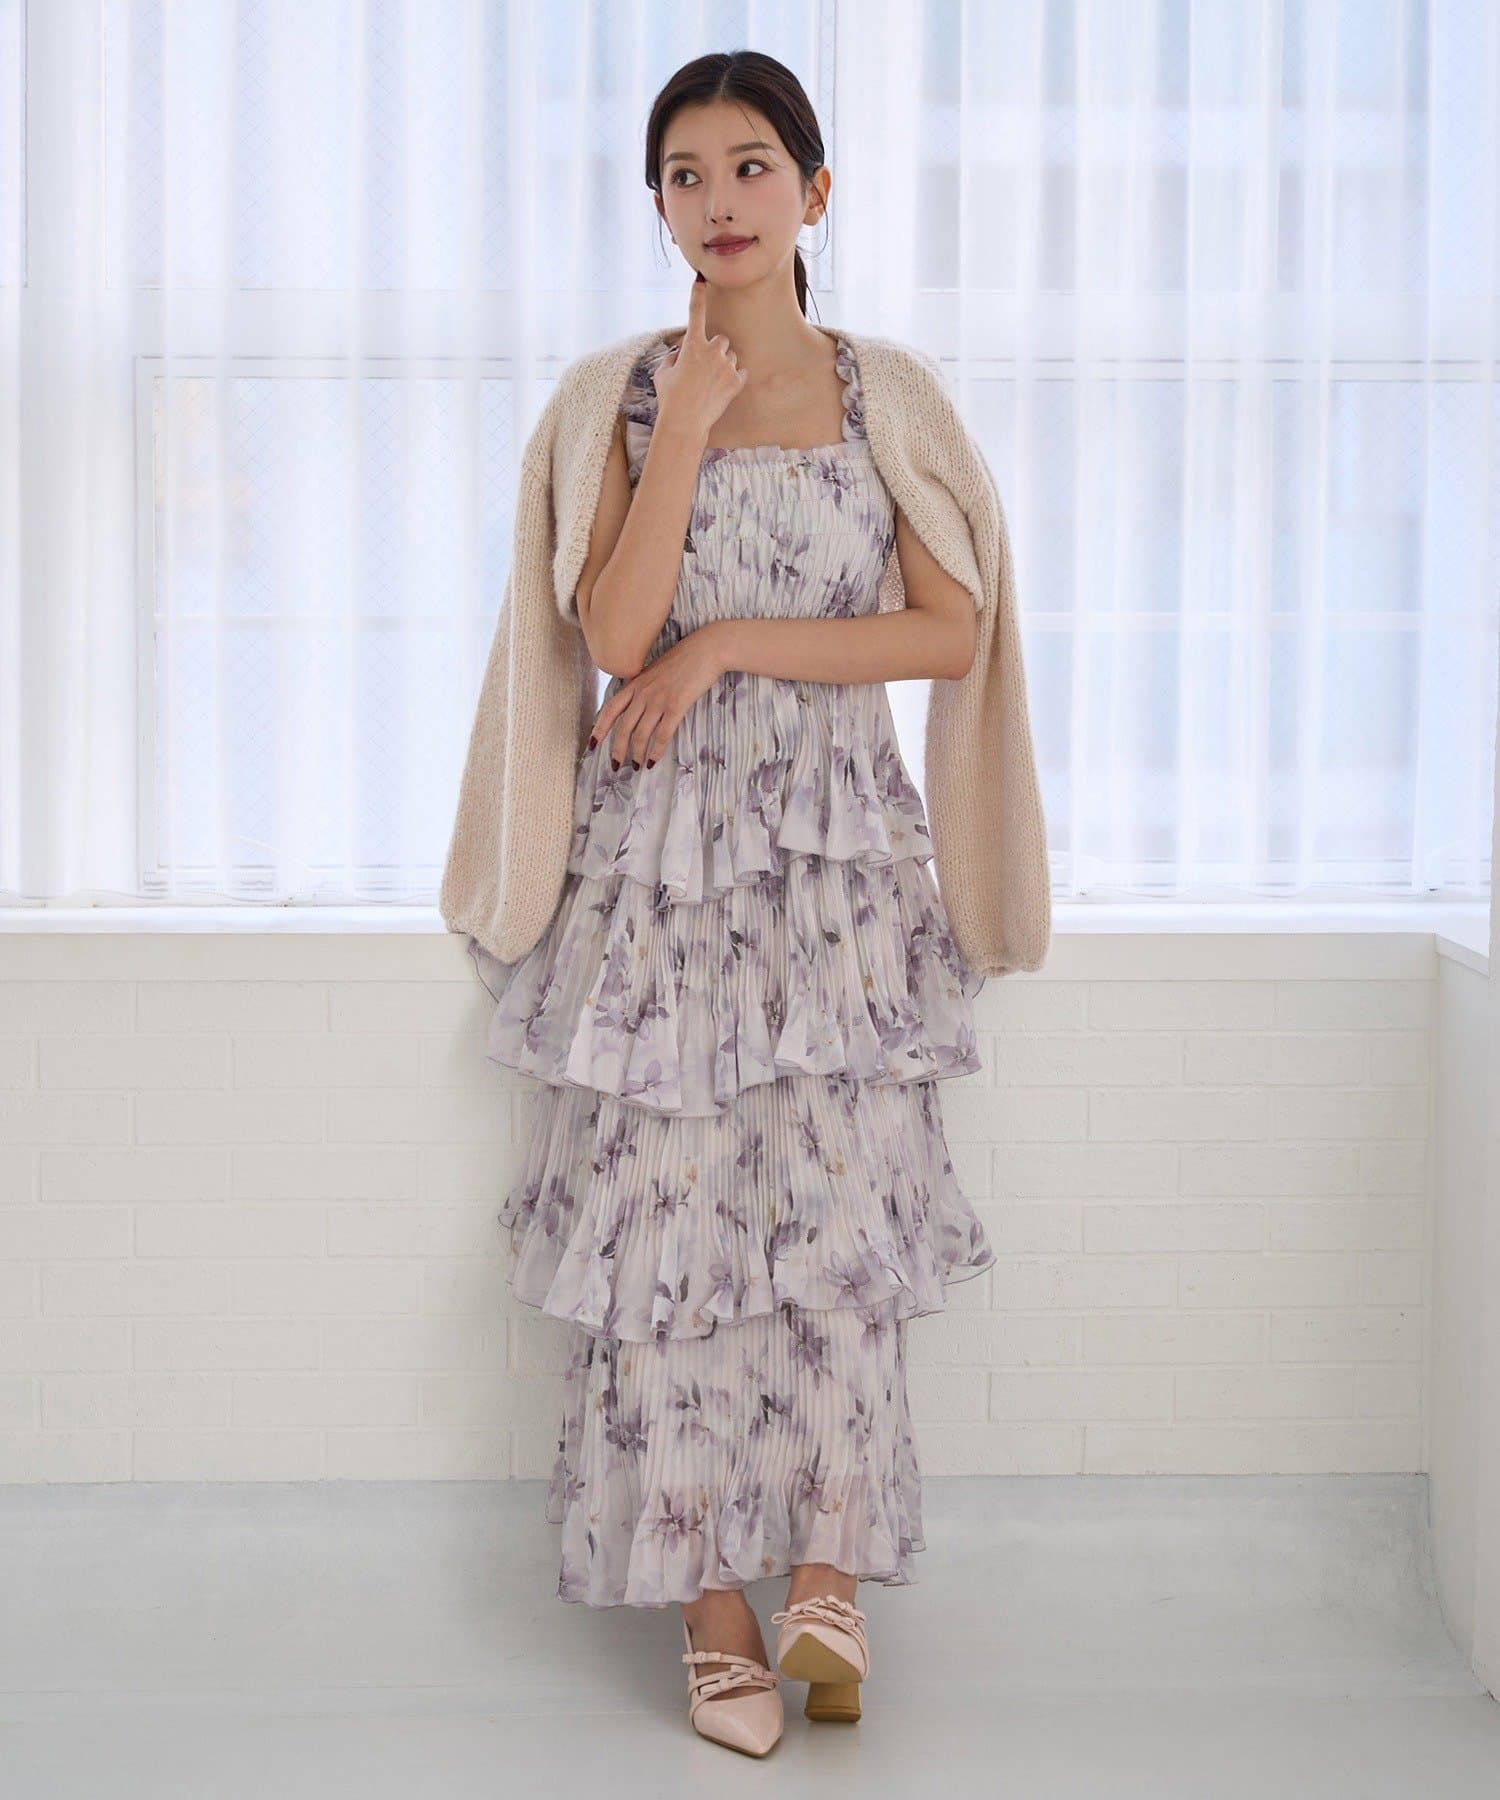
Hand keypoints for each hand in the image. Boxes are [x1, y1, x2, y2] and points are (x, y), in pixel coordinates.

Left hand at [586, 623, 729, 768]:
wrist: (706, 649)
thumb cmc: (684, 659)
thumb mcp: (655, 670)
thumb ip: (644, 686)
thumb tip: (637, 703)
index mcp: (635, 684)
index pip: (610, 709)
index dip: (599, 729)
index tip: (591, 745)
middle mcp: (643, 693)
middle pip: (623, 727)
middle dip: (617, 750)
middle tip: (615, 766)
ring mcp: (659, 699)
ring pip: (641, 734)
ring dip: (637, 754)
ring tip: (637, 766)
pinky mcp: (676, 706)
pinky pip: (662, 734)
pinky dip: (656, 750)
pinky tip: (654, 760)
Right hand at [650, 272, 747, 443]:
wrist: (685, 423)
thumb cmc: (670, 398)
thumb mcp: (663, 373)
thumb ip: (673, 357)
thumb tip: (680, 353)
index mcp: (691, 346)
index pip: (695, 313)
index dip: (697, 295)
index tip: (700, 280)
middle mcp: (711, 351)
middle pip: (721, 339)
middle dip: (715, 350)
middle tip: (705, 368)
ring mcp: (726, 366)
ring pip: (731, 357)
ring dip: (723, 365)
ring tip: (710, 385)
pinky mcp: (736, 381)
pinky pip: (740, 372)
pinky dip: (734, 379)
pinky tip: (721, 391)